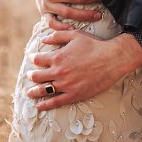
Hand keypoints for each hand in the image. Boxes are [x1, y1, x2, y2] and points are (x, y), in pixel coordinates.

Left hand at [25, 32, 141, 110]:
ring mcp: (65, 85)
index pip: (37, 59)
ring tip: (29, 93)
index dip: (33, 59)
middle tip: (30, 75)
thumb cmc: (95, 45)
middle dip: (31, 75)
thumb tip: (43, 39)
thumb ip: (57, 35)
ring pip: (43, 90)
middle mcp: (58, 72)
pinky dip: (45, 105)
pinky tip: (39, 106)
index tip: (33, 59)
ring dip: (33, 91)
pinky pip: (55, 102)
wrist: (112, 59)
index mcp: (57, 57)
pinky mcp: (74, 95)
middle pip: (36, 76)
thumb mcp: (75, 35)